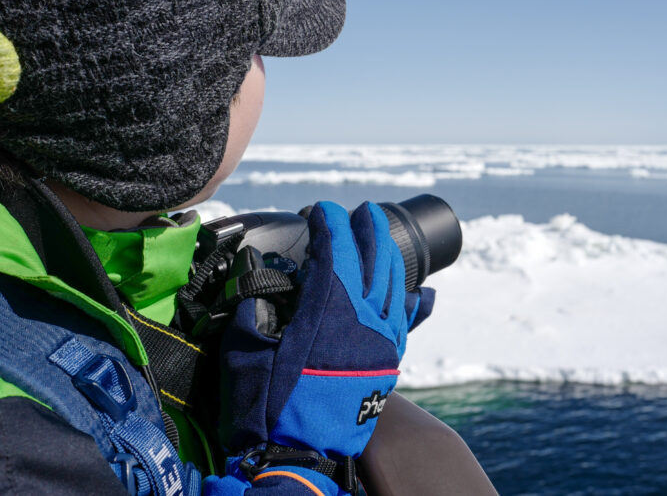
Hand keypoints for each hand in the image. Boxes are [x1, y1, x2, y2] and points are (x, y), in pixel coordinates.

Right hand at [220, 201, 433, 460]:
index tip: (317, 211)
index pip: (336, 249)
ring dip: (389, 255)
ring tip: (381, 236)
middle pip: (376, 259)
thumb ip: (253, 313)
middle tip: (359, 211)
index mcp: (329, 311)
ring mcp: (383, 340)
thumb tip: (259, 290)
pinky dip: (410, 297)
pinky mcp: (390, 360)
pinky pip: (406, 318)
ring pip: (396, 284)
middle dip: (367, 228)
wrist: (304, 455)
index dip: (328, 223)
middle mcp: (364, 319)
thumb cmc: (271, 406)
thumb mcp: (247, 354)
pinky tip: (419, 290)